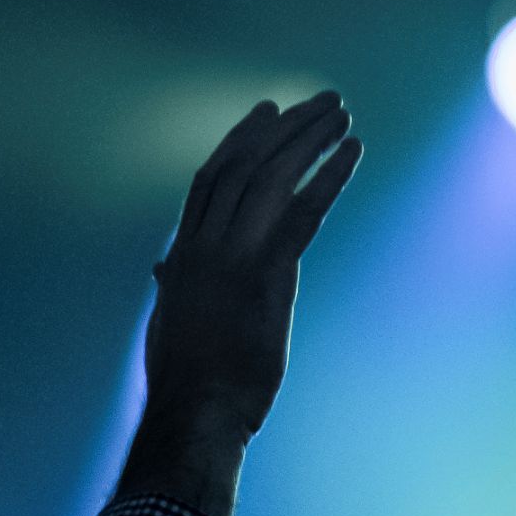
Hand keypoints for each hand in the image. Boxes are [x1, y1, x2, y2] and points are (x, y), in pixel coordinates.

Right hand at [115, 95, 361, 515]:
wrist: (194, 413)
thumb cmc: (186, 381)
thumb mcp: (170, 324)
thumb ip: (172, 287)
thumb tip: (162, 269)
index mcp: (183, 256)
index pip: (211, 181)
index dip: (240, 142)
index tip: (265, 113)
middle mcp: (203, 245)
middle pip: (245, 166)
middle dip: (284, 129)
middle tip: (318, 101)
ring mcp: (232, 257)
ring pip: (272, 177)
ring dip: (309, 140)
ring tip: (341, 113)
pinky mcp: (265, 274)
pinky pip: (302, 213)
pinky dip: (329, 177)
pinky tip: (353, 152)